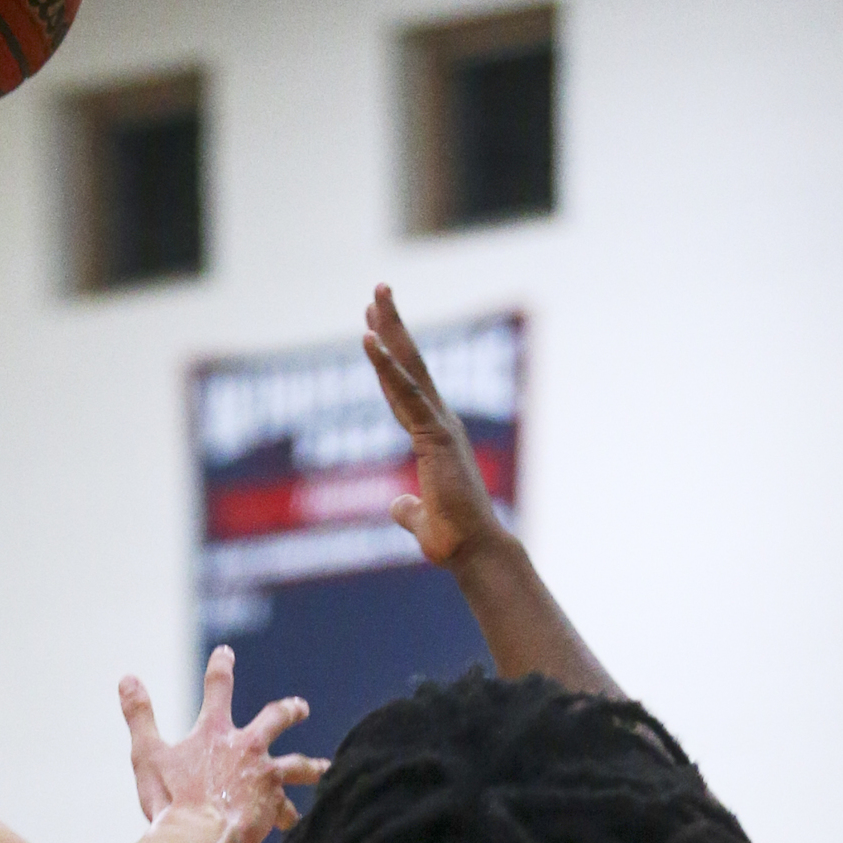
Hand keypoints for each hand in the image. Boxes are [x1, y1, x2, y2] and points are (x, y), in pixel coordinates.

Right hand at [119, 646, 326, 842]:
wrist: (197, 836)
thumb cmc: (169, 798)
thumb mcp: (146, 753)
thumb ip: (139, 715)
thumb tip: (126, 677)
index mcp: (214, 731)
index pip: (218, 687)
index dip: (220, 667)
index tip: (226, 653)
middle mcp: (246, 747)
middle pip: (275, 719)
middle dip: (288, 711)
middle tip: (300, 708)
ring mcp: (264, 776)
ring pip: (296, 765)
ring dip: (310, 766)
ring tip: (323, 768)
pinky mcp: (272, 804)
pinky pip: (287, 809)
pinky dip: (291, 814)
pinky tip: (296, 821)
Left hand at [364, 284, 505, 568]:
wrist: (472, 551)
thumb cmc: (453, 537)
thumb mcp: (421, 517)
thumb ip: (408, 508)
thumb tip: (399, 505)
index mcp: (434, 436)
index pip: (404, 388)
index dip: (388, 358)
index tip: (373, 328)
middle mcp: (440, 423)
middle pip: (410, 364)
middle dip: (393, 326)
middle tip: (378, 290)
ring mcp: (440, 426)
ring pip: (409, 369)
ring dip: (391, 331)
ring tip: (376, 297)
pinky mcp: (436, 436)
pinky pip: (407, 394)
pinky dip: (388, 367)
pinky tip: (371, 341)